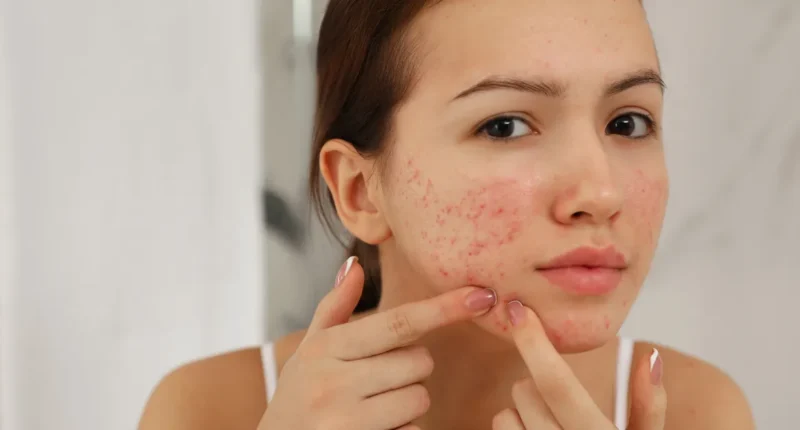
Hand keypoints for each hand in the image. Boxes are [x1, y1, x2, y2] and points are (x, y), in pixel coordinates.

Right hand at [258, 257, 497, 429]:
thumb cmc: (296, 396)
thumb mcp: (309, 350)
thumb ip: (334, 308)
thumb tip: (354, 265)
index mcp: (325, 349)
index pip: (397, 323)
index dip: (443, 309)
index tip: (482, 296)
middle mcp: (333, 383)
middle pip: (418, 362)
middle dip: (412, 368)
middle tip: (380, 378)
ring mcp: (345, 421)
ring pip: (419, 399)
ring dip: (409, 402)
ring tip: (375, 406)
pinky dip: (403, 429)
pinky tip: (375, 428)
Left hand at [493, 302, 666, 429]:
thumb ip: (650, 406)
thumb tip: (651, 355)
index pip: (557, 384)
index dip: (535, 341)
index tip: (517, 308)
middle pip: (525, 394)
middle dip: (535, 386)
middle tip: (557, 403)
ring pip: (503, 417)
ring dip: (519, 415)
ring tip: (546, 429)